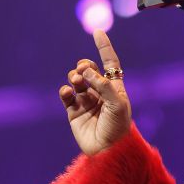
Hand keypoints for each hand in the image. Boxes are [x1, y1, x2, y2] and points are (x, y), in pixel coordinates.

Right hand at [58, 30, 132, 155]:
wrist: (107, 151)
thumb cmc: (118, 128)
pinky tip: (68, 92)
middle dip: (85, 65)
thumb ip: (103, 85)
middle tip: (84, 71)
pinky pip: (66, 94)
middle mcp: (100, 92)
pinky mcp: (73, 111)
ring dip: (75, 76)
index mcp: (115, 88)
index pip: (110, 63)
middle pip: (89, 69)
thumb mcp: (117, 104)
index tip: (98, 32)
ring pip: (76, 79)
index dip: (104, 47)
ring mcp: (86, 101)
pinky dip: (65, 90)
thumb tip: (87, 71)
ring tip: (77, 81)